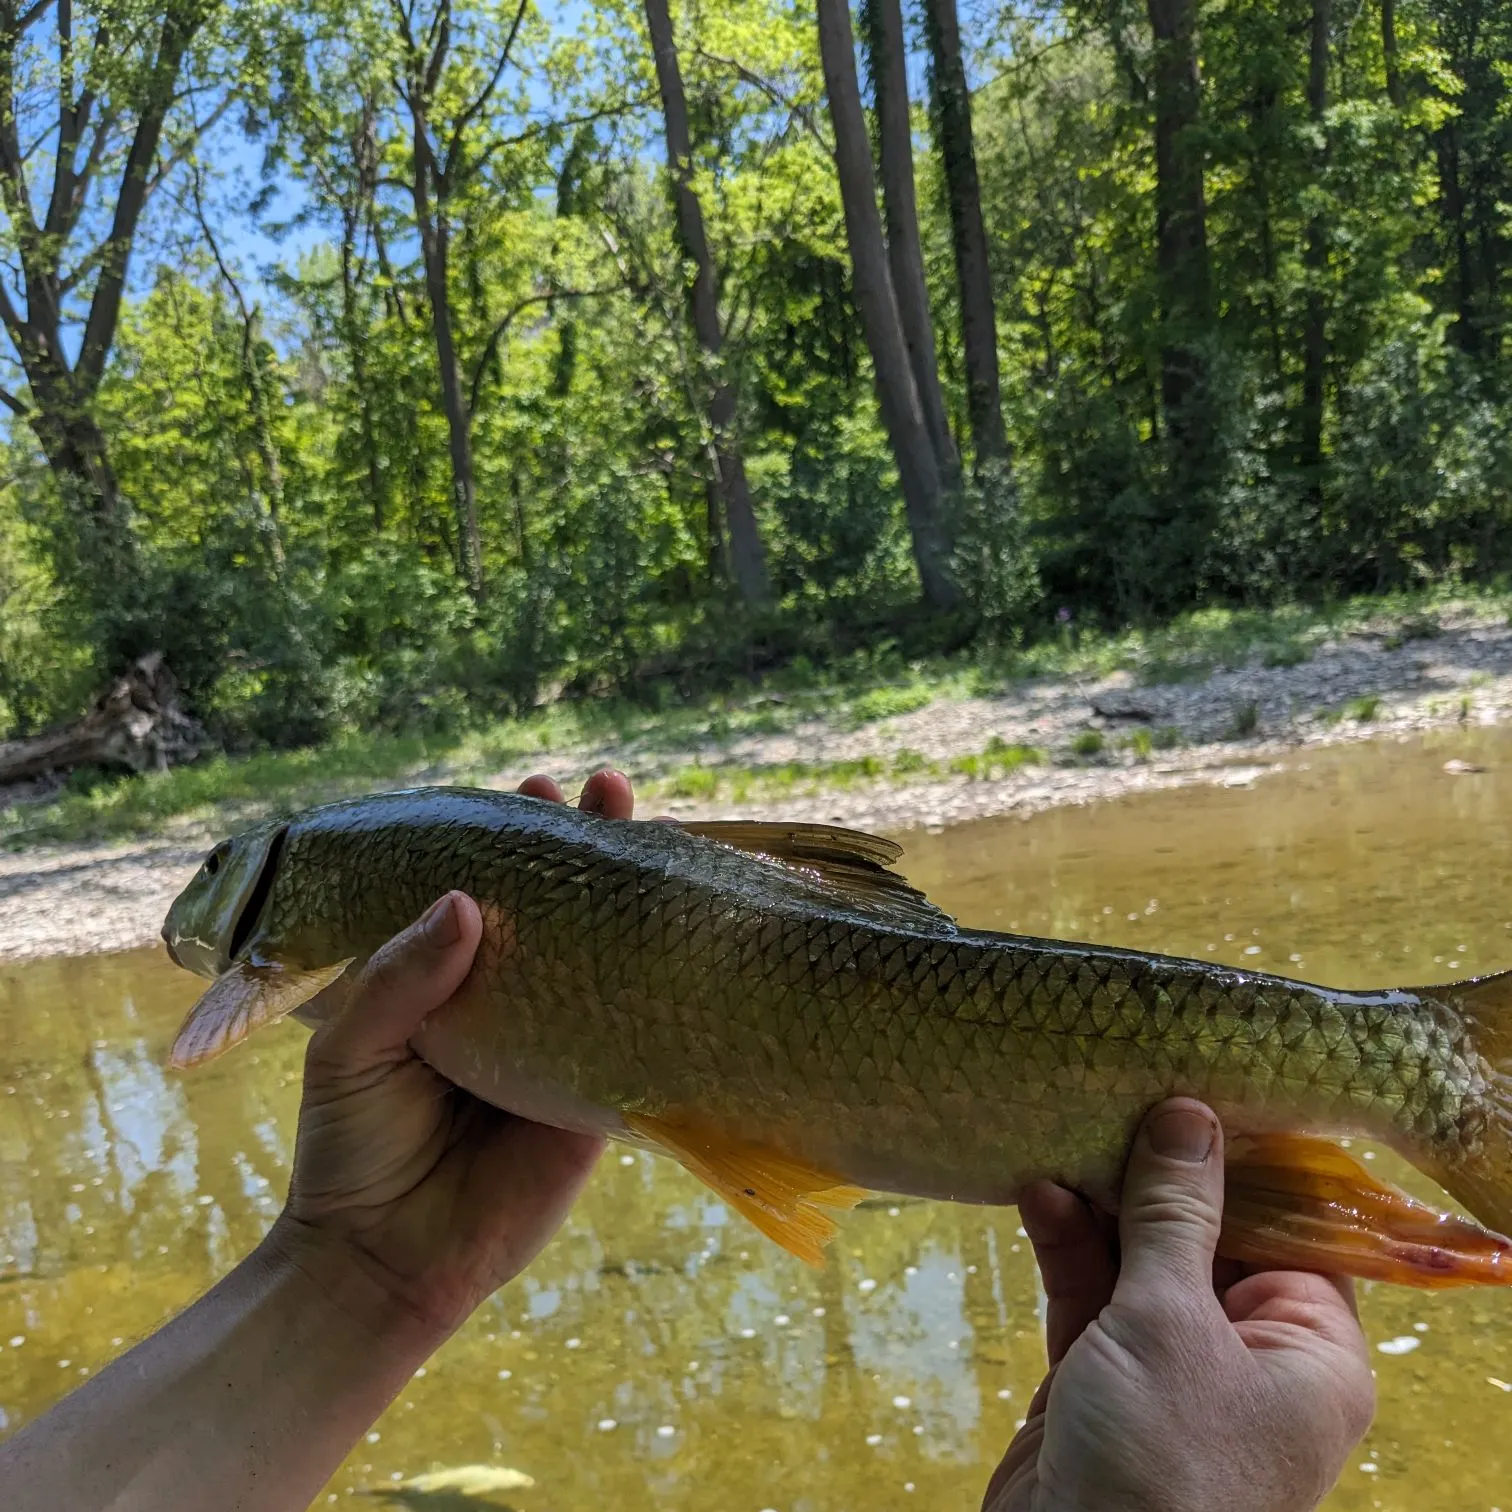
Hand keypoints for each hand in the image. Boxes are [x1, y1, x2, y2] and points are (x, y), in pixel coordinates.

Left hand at [263, 769, 636, 1341]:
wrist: (385, 1262)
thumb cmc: (355, 1147)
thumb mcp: (356, 1048)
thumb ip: (401, 976)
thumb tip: (462, 902)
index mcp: (455, 984)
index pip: (493, 893)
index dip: (517, 839)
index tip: (536, 785)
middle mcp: (518, 1004)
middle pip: (567, 914)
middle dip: (593, 849)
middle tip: (611, 791)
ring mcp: (566, 1048)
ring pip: (613, 963)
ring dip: (640, 902)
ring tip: (656, 835)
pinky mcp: (602, 1098)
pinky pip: (641, 1038)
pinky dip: (668, 991)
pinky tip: (691, 942)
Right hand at [984, 1099, 1374, 1511]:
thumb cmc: (1161, 1460)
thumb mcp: (1170, 1321)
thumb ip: (1175, 1216)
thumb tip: (1190, 1117)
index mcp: (1307, 1353)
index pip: (1291, 1230)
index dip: (1247, 1160)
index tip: (1201, 1085)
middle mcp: (1247, 1357)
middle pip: (1209, 1238)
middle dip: (1158, 1176)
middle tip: (1118, 1097)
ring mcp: (1169, 1368)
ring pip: (1141, 1260)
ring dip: (1101, 1205)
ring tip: (1066, 1135)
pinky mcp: (1102, 1378)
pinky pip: (1092, 1293)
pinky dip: (1068, 1245)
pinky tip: (1041, 1194)